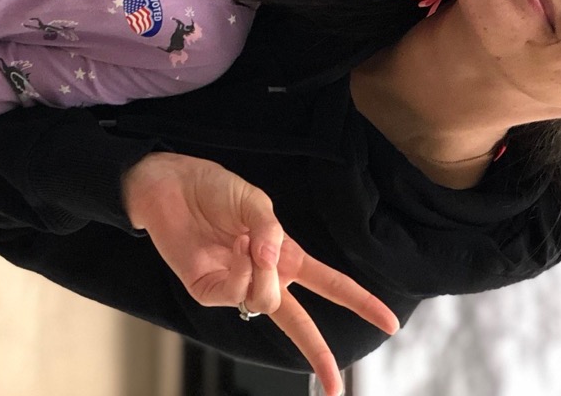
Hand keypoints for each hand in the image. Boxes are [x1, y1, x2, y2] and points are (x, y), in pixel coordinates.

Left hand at [123, 153, 399, 395]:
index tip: (391, 323)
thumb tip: (272, 265)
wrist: (170, 185)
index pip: (331, 285)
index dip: (361, 303)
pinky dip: (237, 275)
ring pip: (267, 302)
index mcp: (285, 256)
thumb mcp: (254, 202)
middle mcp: (265, 276)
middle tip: (337, 386)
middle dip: (319, 352)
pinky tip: (226, 253)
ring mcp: (238, 286)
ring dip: (263, 276)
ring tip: (242, 243)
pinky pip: (236, 295)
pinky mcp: (210, 291)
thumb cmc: (215, 190)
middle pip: (300, 322)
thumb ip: (270, 232)